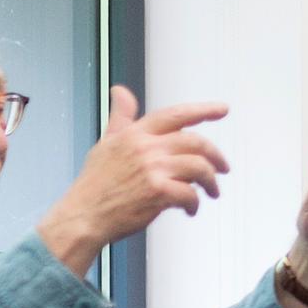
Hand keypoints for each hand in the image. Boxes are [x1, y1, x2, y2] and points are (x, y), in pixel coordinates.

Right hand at [37, 88, 229, 271]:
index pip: (176, 115)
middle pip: (196, 142)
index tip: (222, 109)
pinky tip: (190, 209)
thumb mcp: (106, 143)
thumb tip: (120, 91)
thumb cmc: (95, 184)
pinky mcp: (157, 192)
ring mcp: (153, 169)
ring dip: (211, 182)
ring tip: (211, 192)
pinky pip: (190, 193)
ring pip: (199, 167)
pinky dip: (195, 203)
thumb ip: (121, 118)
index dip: (203, 110)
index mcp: (136, 134)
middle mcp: (146, 147)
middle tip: (223, 168)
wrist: (84, 216)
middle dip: (216, 156)